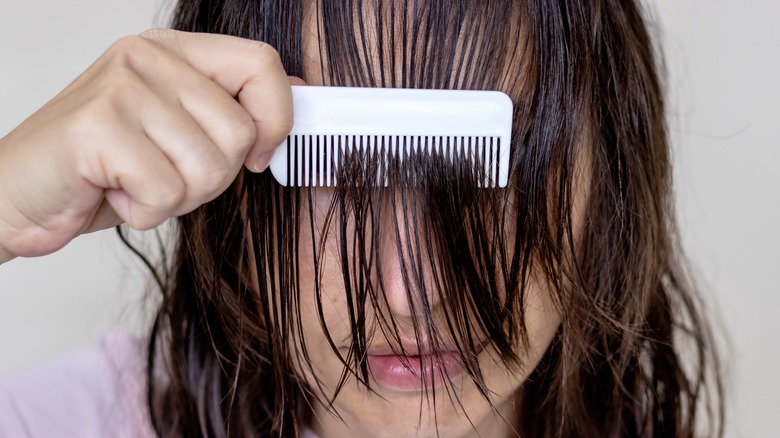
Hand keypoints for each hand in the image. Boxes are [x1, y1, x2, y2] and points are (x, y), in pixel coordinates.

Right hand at [0, 29, 296, 262]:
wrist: (16, 195)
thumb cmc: (103, 169)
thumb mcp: (178, 134)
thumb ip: (232, 109)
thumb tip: (301, 91)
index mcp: (173, 52)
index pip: (262, 63)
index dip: (275, 118)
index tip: (256, 154)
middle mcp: (146, 58)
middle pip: (238, 131)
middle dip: (211, 177)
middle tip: (164, 175)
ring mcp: (120, 87)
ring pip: (208, 166)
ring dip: (176, 197)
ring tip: (135, 182)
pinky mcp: (97, 127)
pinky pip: (166, 191)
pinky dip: (145, 212)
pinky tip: (113, 193)